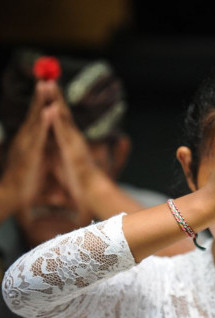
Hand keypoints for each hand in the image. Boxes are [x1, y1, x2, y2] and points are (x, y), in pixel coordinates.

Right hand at [0, 82, 53, 214]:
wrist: (13, 195)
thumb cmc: (26, 176)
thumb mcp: (36, 156)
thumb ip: (40, 143)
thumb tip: (45, 134)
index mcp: (30, 137)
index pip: (37, 114)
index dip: (43, 98)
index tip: (49, 82)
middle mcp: (26, 137)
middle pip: (35, 111)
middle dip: (41, 93)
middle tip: (46, 76)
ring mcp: (27, 144)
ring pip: (36, 119)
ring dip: (41, 102)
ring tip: (46, 85)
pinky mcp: (31, 152)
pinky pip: (40, 134)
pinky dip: (45, 122)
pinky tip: (51, 110)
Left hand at [48, 86, 105, 209]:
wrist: (92, 191)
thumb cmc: (81, 179)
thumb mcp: (72, 161)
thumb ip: (70, 149)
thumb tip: (80, 142)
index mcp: (69, 139)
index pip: (61, 116)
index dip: (55, 101)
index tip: (49, 85)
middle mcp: (72, 137)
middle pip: (62, 110)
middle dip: (54, 93)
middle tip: (48, 76)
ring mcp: (73, 141)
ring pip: (63, 116)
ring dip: (55, 100)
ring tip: (48, 83)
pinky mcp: (71, 149)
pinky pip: (63, 131)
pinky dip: (58, 119)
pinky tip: (53, 107)